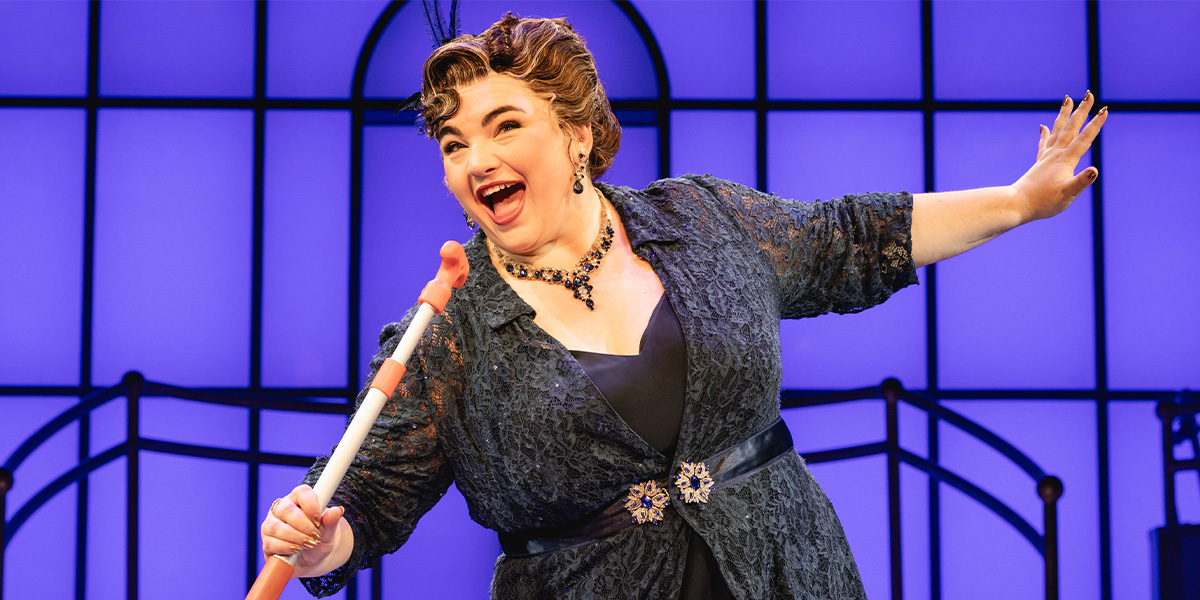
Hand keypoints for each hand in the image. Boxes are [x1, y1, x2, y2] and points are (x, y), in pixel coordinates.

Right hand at [260, 484, 345, 573]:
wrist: (313, 561)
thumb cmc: (319, 541)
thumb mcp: (329, 533)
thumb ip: (331, 522)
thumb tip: (338, 510)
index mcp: (298, 499)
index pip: (301, 492)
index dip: (310, 505)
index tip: (319, 519)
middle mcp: (281, 509)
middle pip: (286, 509)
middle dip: (303, 525)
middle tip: (315, 536)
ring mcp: (270, 525)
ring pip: (276, 526)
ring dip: (295, 537)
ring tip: (308, 544)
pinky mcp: (266, 542)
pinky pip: (271, 542)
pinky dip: (286, 547)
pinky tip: (296, 550)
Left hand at [1012, 91, 1108, 222]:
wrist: (1017, 205)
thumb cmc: (1044, 202)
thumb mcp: (1067, 195)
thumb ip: (1081, 182)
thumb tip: (1094, 171)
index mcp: (1065, 160)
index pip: (1084, 139)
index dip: (1096, 124)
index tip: (1105, 109)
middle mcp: (1056, 154)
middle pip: (1071, 128)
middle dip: (1082, 111)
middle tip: (1089, 94)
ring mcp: (1046, 157)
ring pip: (1057, 130)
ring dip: (1064, 115)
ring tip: (1067, 99)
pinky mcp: (1039, 162)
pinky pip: (1044, 143)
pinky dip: (1045, 133)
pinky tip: (1043, 126)